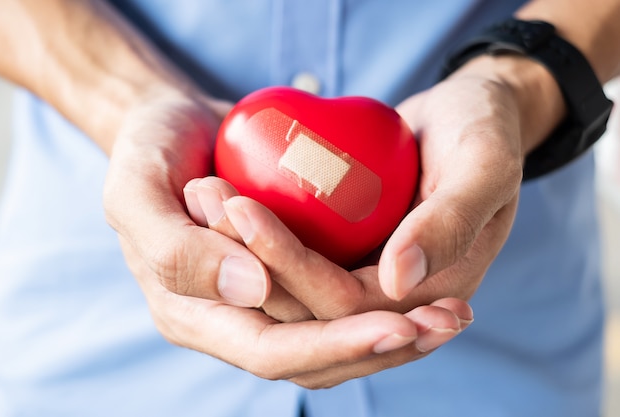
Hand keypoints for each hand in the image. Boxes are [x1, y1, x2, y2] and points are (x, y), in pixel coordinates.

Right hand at [102, 90, 469, 387]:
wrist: (170, 126)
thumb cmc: (148, 151)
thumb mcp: (135, 191)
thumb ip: (176, 249)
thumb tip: (252, 289)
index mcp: (193, 314)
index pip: (271, 350)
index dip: (334, 345)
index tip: (396, 326)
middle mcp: (232, 318)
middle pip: (315, 357)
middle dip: (382, 347)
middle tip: (447, 323)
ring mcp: (263, 298)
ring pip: (335, 337)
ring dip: (396, 331)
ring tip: (454, 315)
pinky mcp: (288, 273)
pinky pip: (338, 300)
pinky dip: (384, 302)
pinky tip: (430, 292)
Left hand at [185, 69, 522, 322]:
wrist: (468, 116)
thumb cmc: (482, 131)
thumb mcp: (484, 166)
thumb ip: (451, 223)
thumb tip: (398, 283)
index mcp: (434, 297)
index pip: (349, 306)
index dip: (294, 268)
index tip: (244, 210)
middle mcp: (394, 302)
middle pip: (308, 309)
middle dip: (252, 259)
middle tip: (208, 200)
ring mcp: (366, 280)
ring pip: (292, 292)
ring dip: (243, 250)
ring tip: (206, 196)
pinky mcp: (347, 257)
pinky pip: (295, 261)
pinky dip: (256, 236)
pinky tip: (224, 198)